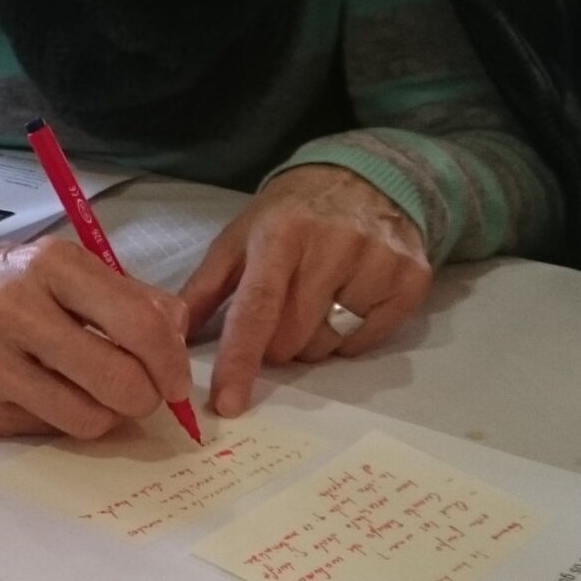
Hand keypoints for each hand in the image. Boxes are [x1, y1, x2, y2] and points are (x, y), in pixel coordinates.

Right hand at [0, 232, 191, 438]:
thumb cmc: (1, 282)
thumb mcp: (64, 268)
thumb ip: (130, 296)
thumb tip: (178, 333)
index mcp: (50, 266)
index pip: (138, 325)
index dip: (170, 363)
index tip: (175, 380)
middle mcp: (16, 310)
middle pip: (119, 381)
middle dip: (145, 398)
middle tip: (141, 394)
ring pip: (88, 420)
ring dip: (105, 416)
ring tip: (93, 395)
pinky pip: (47, 431)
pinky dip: (59, 419)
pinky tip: (43, 394)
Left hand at [179, 165, 430, 417]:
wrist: (365, 177)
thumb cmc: (291, 216)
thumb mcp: (241, 238)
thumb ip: (206, 289)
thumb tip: (170, 337)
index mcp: (281, 233)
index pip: (258, 309)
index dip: (241, 360)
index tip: (228, 402)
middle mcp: (334, 243)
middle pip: (292, 338)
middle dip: (277, 343)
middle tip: (283, 311)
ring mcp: (378, 260)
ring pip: (329, 345)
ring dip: (313, 340)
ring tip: (318, 300)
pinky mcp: (411, 278)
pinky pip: (366, 342)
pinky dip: (351, 336)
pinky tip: (349, 299)